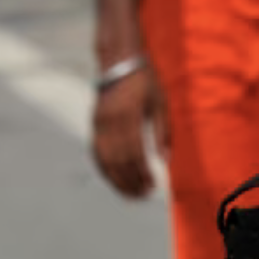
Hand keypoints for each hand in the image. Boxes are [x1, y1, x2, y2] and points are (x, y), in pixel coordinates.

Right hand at [90, 61, 165, 199]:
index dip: (143, 173)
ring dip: (117, 180)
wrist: (119, 62)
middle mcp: (110, 121)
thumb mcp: (160, 104)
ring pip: (105, 160)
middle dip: (131, 181)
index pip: (134, 153)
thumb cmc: (144, 82)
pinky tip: (114, 180)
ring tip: (130, 194)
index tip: (153, 187)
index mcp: (129, 115)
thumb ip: (163, 133)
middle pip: (119, 160)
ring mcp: (99, 124)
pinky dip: (104, 170)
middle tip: (143, 195)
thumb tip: (164, 161)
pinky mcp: (94, 125)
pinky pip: (96, 153)